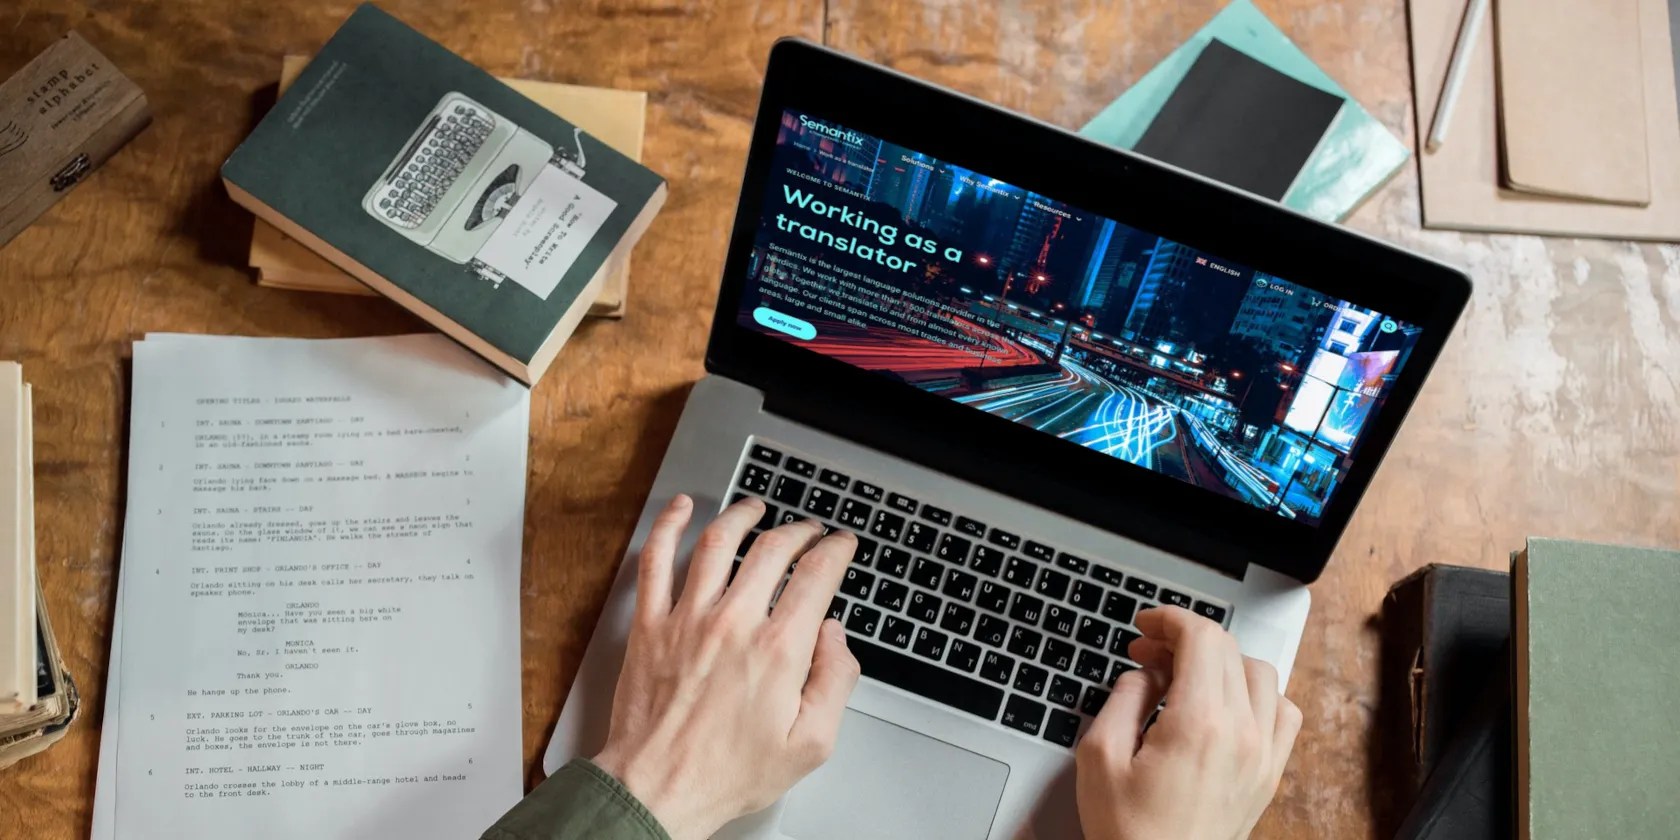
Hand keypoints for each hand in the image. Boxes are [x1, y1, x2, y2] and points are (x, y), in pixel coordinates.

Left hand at [592, 495, 861, 839]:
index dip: (835, 551)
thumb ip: (835, 682)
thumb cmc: (729, 773)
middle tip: (808, 532)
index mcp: (778, 651)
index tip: (840, 546)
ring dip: (742, 516)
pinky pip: (655, 561)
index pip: (816, 576)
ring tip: (756, 508)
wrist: (658, 789)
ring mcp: (687, 620)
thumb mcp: (811, 744)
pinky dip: (668, 526)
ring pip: (717, 542)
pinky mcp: (651, 626)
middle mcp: (733, 625)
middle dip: (799, 531)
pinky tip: (681, 509)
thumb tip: (835, 637)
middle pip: (772, 549)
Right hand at [1075, 606, 1300, 839]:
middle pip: (1228, 649)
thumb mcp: (1099, 757)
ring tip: (1184, 677)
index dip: (1169, 620)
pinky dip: (1257, 694)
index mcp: (1199, 724)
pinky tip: (1224, 705)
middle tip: (1148, 652)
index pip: (1201, 638)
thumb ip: (1122, 699)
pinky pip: (1282, 712)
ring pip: (1260, 673)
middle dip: (1184, 638)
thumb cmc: (1131, 833)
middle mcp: (1242, 733)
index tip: (1145, 626)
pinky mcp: (1269, 774)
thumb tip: (1145, 673)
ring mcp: (1263, 755)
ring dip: (1221, 662)